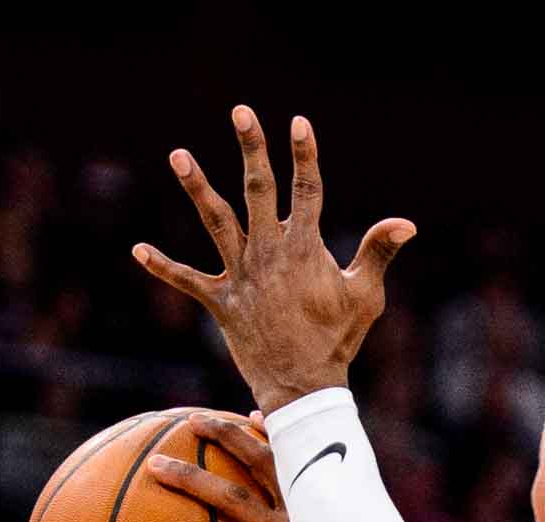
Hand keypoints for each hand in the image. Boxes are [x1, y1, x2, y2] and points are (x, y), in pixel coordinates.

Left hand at [134, 107, 414, 412]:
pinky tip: (138, 250)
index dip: (305, 155)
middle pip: (259, 190)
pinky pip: (187, 280)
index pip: (308, 190)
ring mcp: (241, 275)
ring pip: (215, 221)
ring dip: (197, 187)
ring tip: (178, 154)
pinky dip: (163, 266)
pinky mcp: (221, 301)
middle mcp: (269, 253)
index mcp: (305, 248)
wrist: (304, 386)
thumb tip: (407, 223)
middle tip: (241, 113)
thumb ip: (378, 252)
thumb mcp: (366, 295)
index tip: (299, 122)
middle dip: (252, 149)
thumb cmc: (339, 339)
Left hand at [138, 412, 337, 521]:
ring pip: (230, 499)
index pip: (296, 461)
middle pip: (258, 464)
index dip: (273, 435)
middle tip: (190, 421)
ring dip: (190, 477)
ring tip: (153, 465)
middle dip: (224, 436)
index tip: (252, 416)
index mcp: (320, 513)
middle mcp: (304, 518)